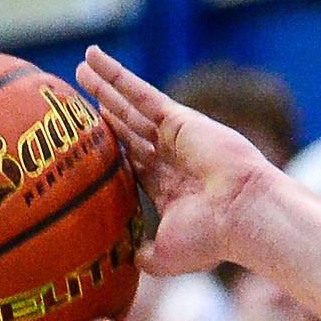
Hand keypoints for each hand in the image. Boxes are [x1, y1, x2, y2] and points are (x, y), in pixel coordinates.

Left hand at [77, 46, 273, 275]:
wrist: (240, 213)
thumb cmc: (210, 239)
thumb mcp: (168, 256)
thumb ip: (145, 256)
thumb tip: (126, 260)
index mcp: (167, 189)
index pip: (132, 163)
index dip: (112, 148)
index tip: (90, 138)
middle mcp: (169, 159)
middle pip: (129, 129)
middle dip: (106, 109)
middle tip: (80, 91)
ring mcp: (173, 136)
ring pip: (130, 106)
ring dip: (105, 87)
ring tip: (80, 67)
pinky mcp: (176, 119)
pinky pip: (140, 92)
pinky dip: (117, 76)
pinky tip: (94, 60)